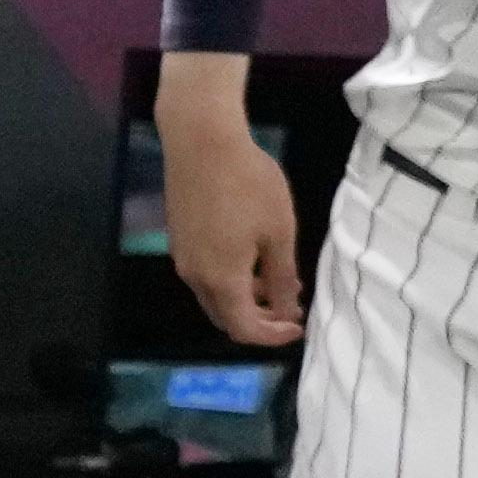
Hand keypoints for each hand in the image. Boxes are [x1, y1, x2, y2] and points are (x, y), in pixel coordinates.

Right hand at [156, 65, 303, 344]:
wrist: (201, 140)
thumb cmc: (249, 184)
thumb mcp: (279, 232)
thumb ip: (282, 278)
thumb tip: (286, 311)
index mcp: (222, 281)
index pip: (245, 330)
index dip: (273, 336)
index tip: (299, 326)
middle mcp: (194, 277)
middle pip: (225, 318)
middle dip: (259, 321)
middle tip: (290, 308)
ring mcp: (182, 257)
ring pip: (214, 296)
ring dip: (244, 298)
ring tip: (277, 280)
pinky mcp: (178, 238)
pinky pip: (204, 274)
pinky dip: (229, 279)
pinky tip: (251, 257)